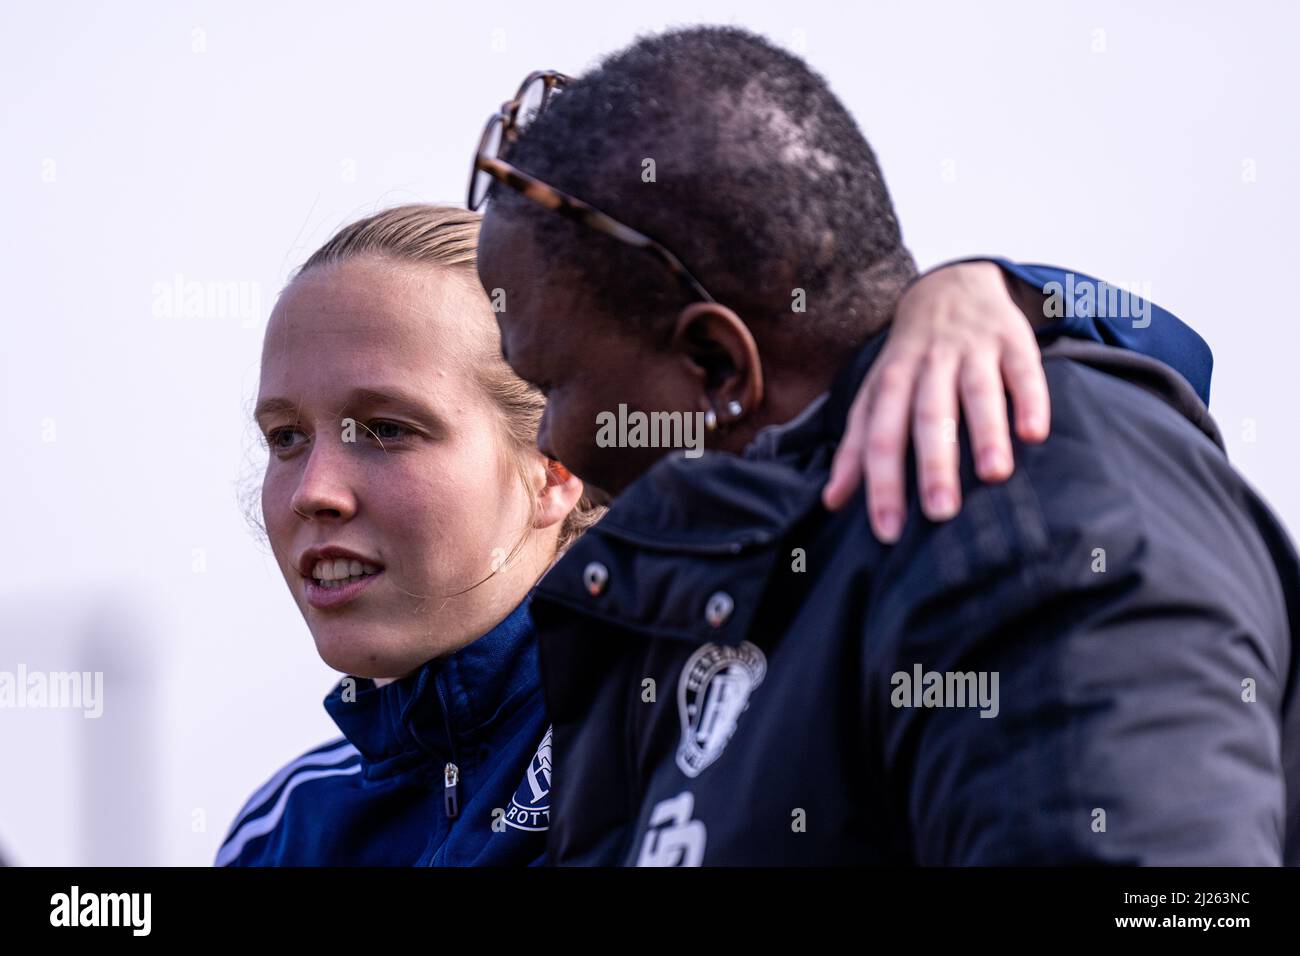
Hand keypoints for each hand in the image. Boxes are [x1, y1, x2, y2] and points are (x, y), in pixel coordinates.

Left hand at [821, 260, 1050, 541]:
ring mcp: (972, 352)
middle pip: (927, 416)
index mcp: (890, 382)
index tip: (888, 532)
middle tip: (941, 512)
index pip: (879, 436)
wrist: (950, 285)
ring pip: (977, 392)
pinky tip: (1035, 433)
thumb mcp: (875, 393)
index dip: (881, 484)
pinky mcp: (1013, 341)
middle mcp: (929, 366)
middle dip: (933, 464)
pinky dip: (1031, 400)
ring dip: (984, 432)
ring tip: (994, 475)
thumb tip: (832, 502)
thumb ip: (856, 446)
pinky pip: (1024, 370)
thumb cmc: (909, 359)